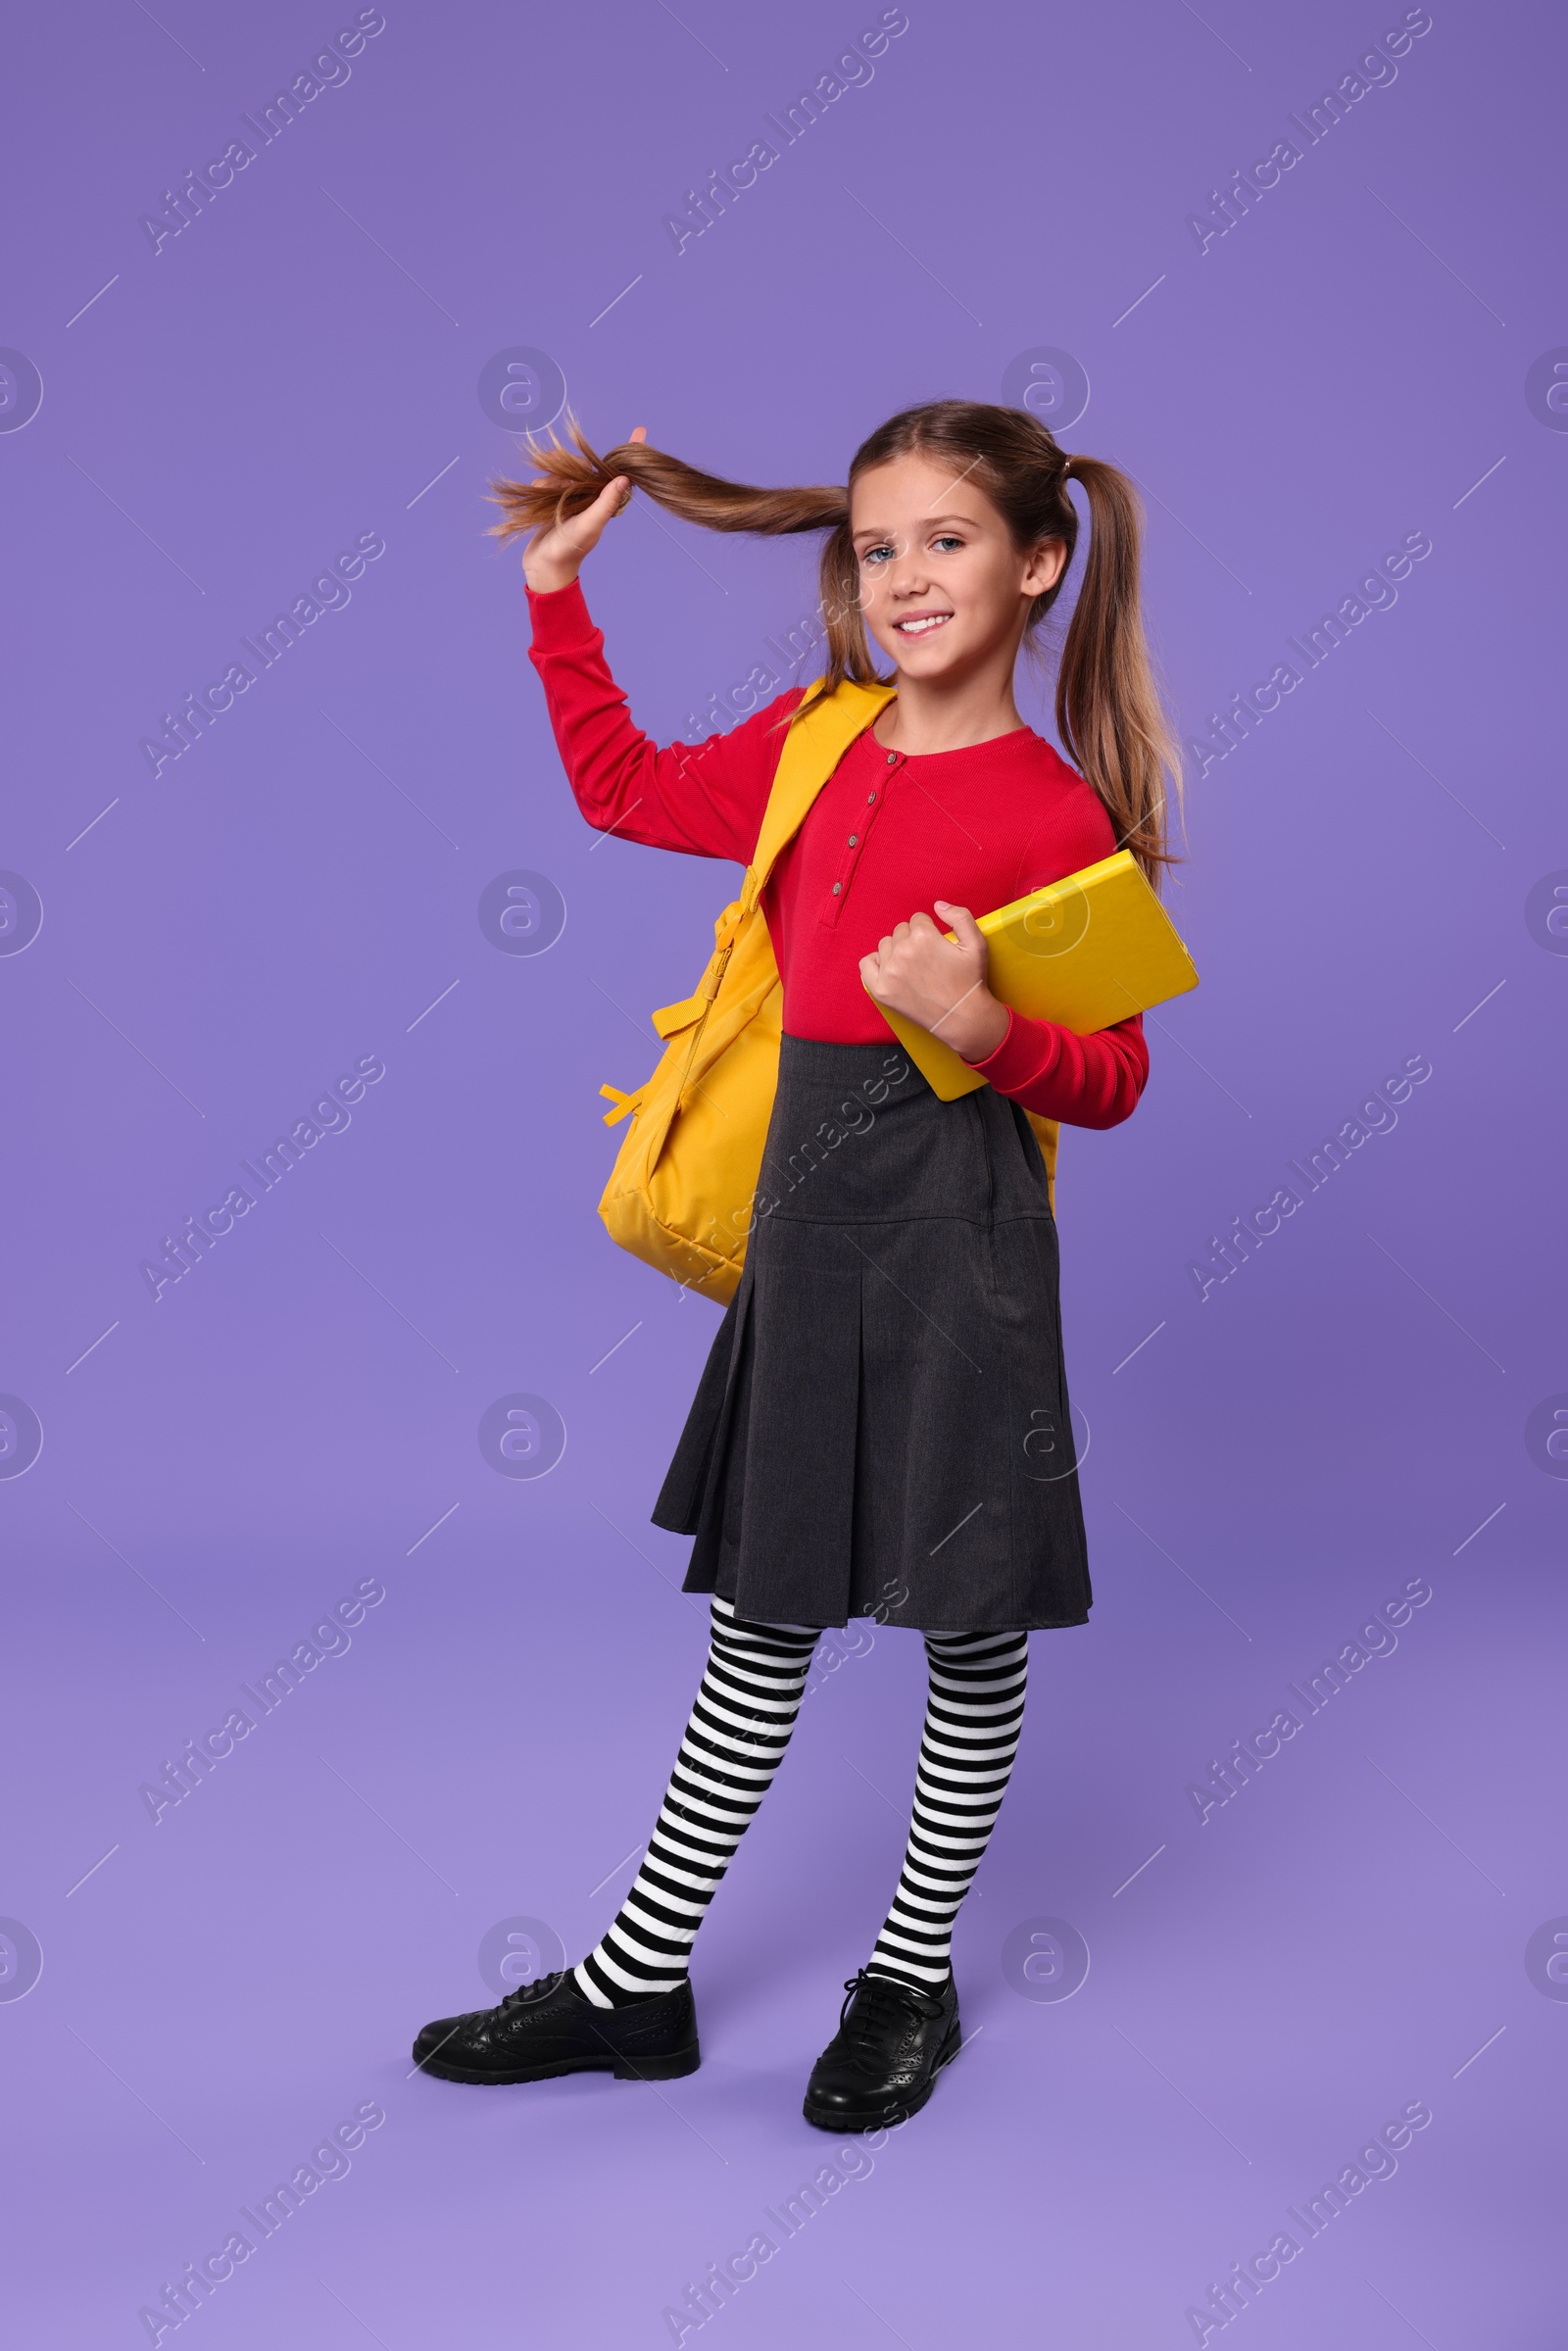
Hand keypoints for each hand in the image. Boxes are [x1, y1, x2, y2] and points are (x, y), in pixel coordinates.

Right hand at [521, 424, 645, 591]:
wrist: (544, 566)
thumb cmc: (570, 549)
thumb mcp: (589, 525)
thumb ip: (605, 503)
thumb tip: (625, 479)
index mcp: (605, 503)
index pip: (620, 473)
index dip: (631, 451)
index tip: (640, 430)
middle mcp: (591, 498)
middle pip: (586, 466)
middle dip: (572, 466)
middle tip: (563, 482)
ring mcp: (573, 499)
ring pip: (565, 471)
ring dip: (554, 477)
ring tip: (548, 492)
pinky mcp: (556, 500)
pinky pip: (550, 479)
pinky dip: (544, 484)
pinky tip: (540, 493)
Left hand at [858, 902, 1009, 1061]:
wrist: (962, 1017)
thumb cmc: (970, 981)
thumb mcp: (977, 944)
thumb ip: (960, 916)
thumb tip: (937, 905)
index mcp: (924, 936)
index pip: (917, 919)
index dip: (929, 931)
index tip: (936, 946)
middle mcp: (903, 951)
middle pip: (900, 930)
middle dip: (913, 939)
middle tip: (927, 959)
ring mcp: (889, 971)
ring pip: (885, 944)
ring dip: (897, 950)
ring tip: (913, 966)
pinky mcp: (880, 989)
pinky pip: (866, 964)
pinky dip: (876, 963)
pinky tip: (890, 968)